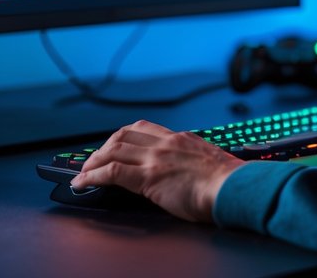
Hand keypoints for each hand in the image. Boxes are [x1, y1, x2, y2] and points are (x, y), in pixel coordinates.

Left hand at [74, 120, 243, 222]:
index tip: (113, 146)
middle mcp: (166, 143)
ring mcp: (156, 158)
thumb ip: (192, 161)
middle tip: (93, 160)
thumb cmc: (229, 182)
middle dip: (103, 147)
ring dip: (93, 162)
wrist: (233, 187)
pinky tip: (83, 183)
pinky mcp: (149, 178)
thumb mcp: (209, 161)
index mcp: (181, 138)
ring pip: (113, 150)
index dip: (122, 137)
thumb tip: (187, 172)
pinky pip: (111, 172)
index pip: (143, 128)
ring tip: (83, 173)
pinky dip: (92, 176)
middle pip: (123, 135)